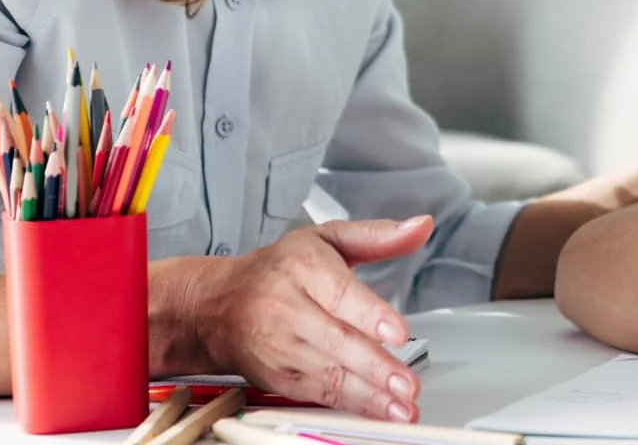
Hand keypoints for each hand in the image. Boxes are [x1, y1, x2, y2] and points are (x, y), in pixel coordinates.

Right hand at [198, 217, 434, 419]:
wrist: (218, 306)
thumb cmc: (278, 269)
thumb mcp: (326, 238)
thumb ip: (377, 235)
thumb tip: (420, 227)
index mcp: (302, 267)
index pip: (338, 292)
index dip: (369, 315)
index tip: (398, 332)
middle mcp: (288, 308)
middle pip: (336, 340)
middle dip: (375, 366)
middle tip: (407, 383)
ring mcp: (281, 347)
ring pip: (328, 373)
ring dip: (368, 395)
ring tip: (401, 407)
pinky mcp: (278, 377)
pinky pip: (318, 394)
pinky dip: (351, 406)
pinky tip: (378, 411)